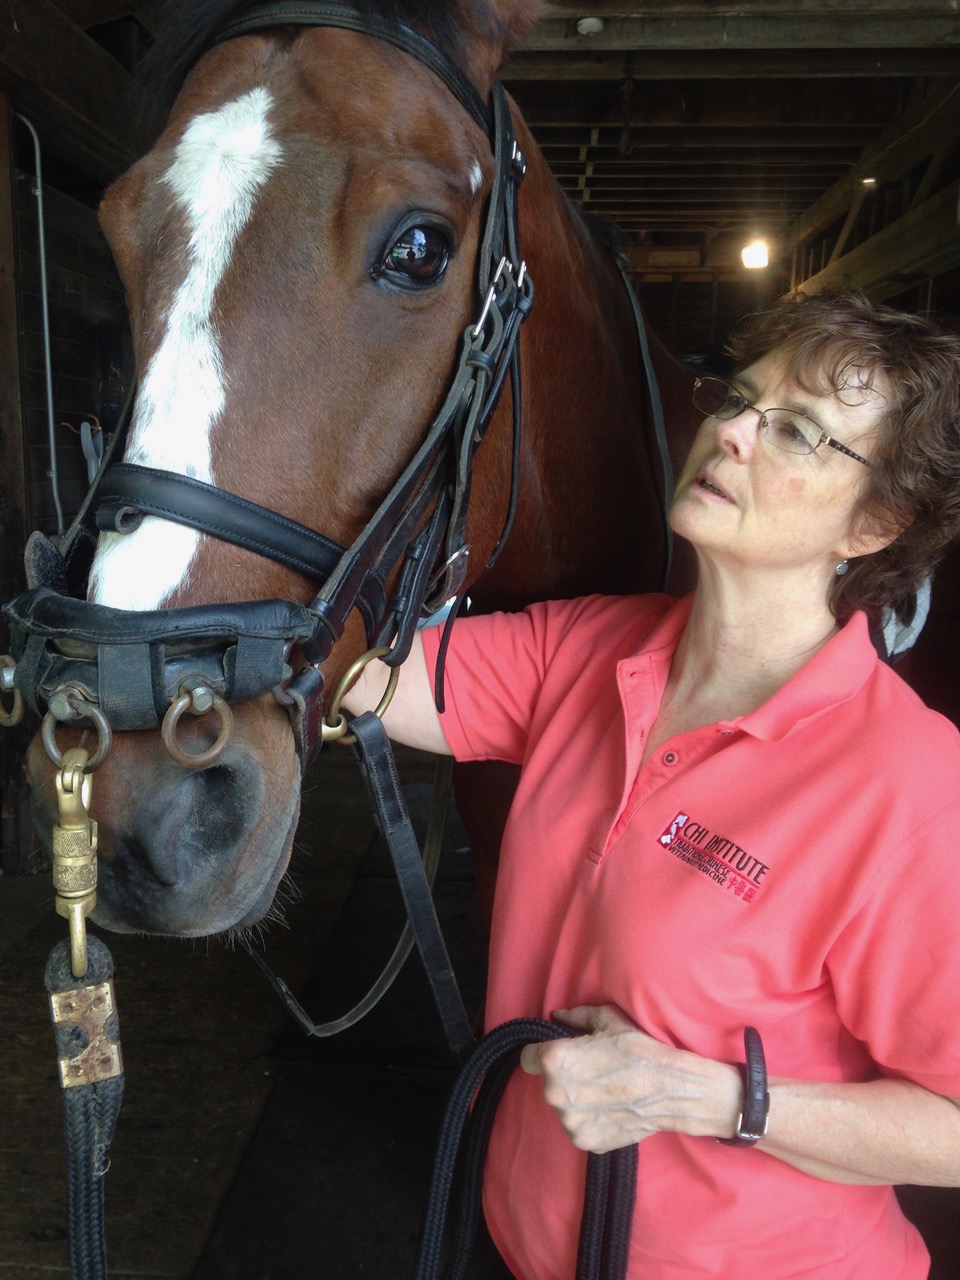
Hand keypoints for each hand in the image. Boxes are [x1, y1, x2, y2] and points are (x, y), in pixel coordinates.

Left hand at [519, 1005, 741, 1153]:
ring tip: (604, 1091)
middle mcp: (556, 1095)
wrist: (672, 1089)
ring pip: (562, 1107)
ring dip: (576, 1100)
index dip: (542, 1053)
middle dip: (563, 1077)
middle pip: (547, 1083)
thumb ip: (575, 1017)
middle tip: (590, 1072)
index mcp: (556, 1062)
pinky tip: (609, 1108)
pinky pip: (578, 1127)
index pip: (528, 1058)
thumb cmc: (639, 1049)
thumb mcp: (607, 1020)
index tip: (559, 1054)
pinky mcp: (584, 1142)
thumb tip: (557, 1016)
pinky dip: (589, 1119)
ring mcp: (570, 1123)